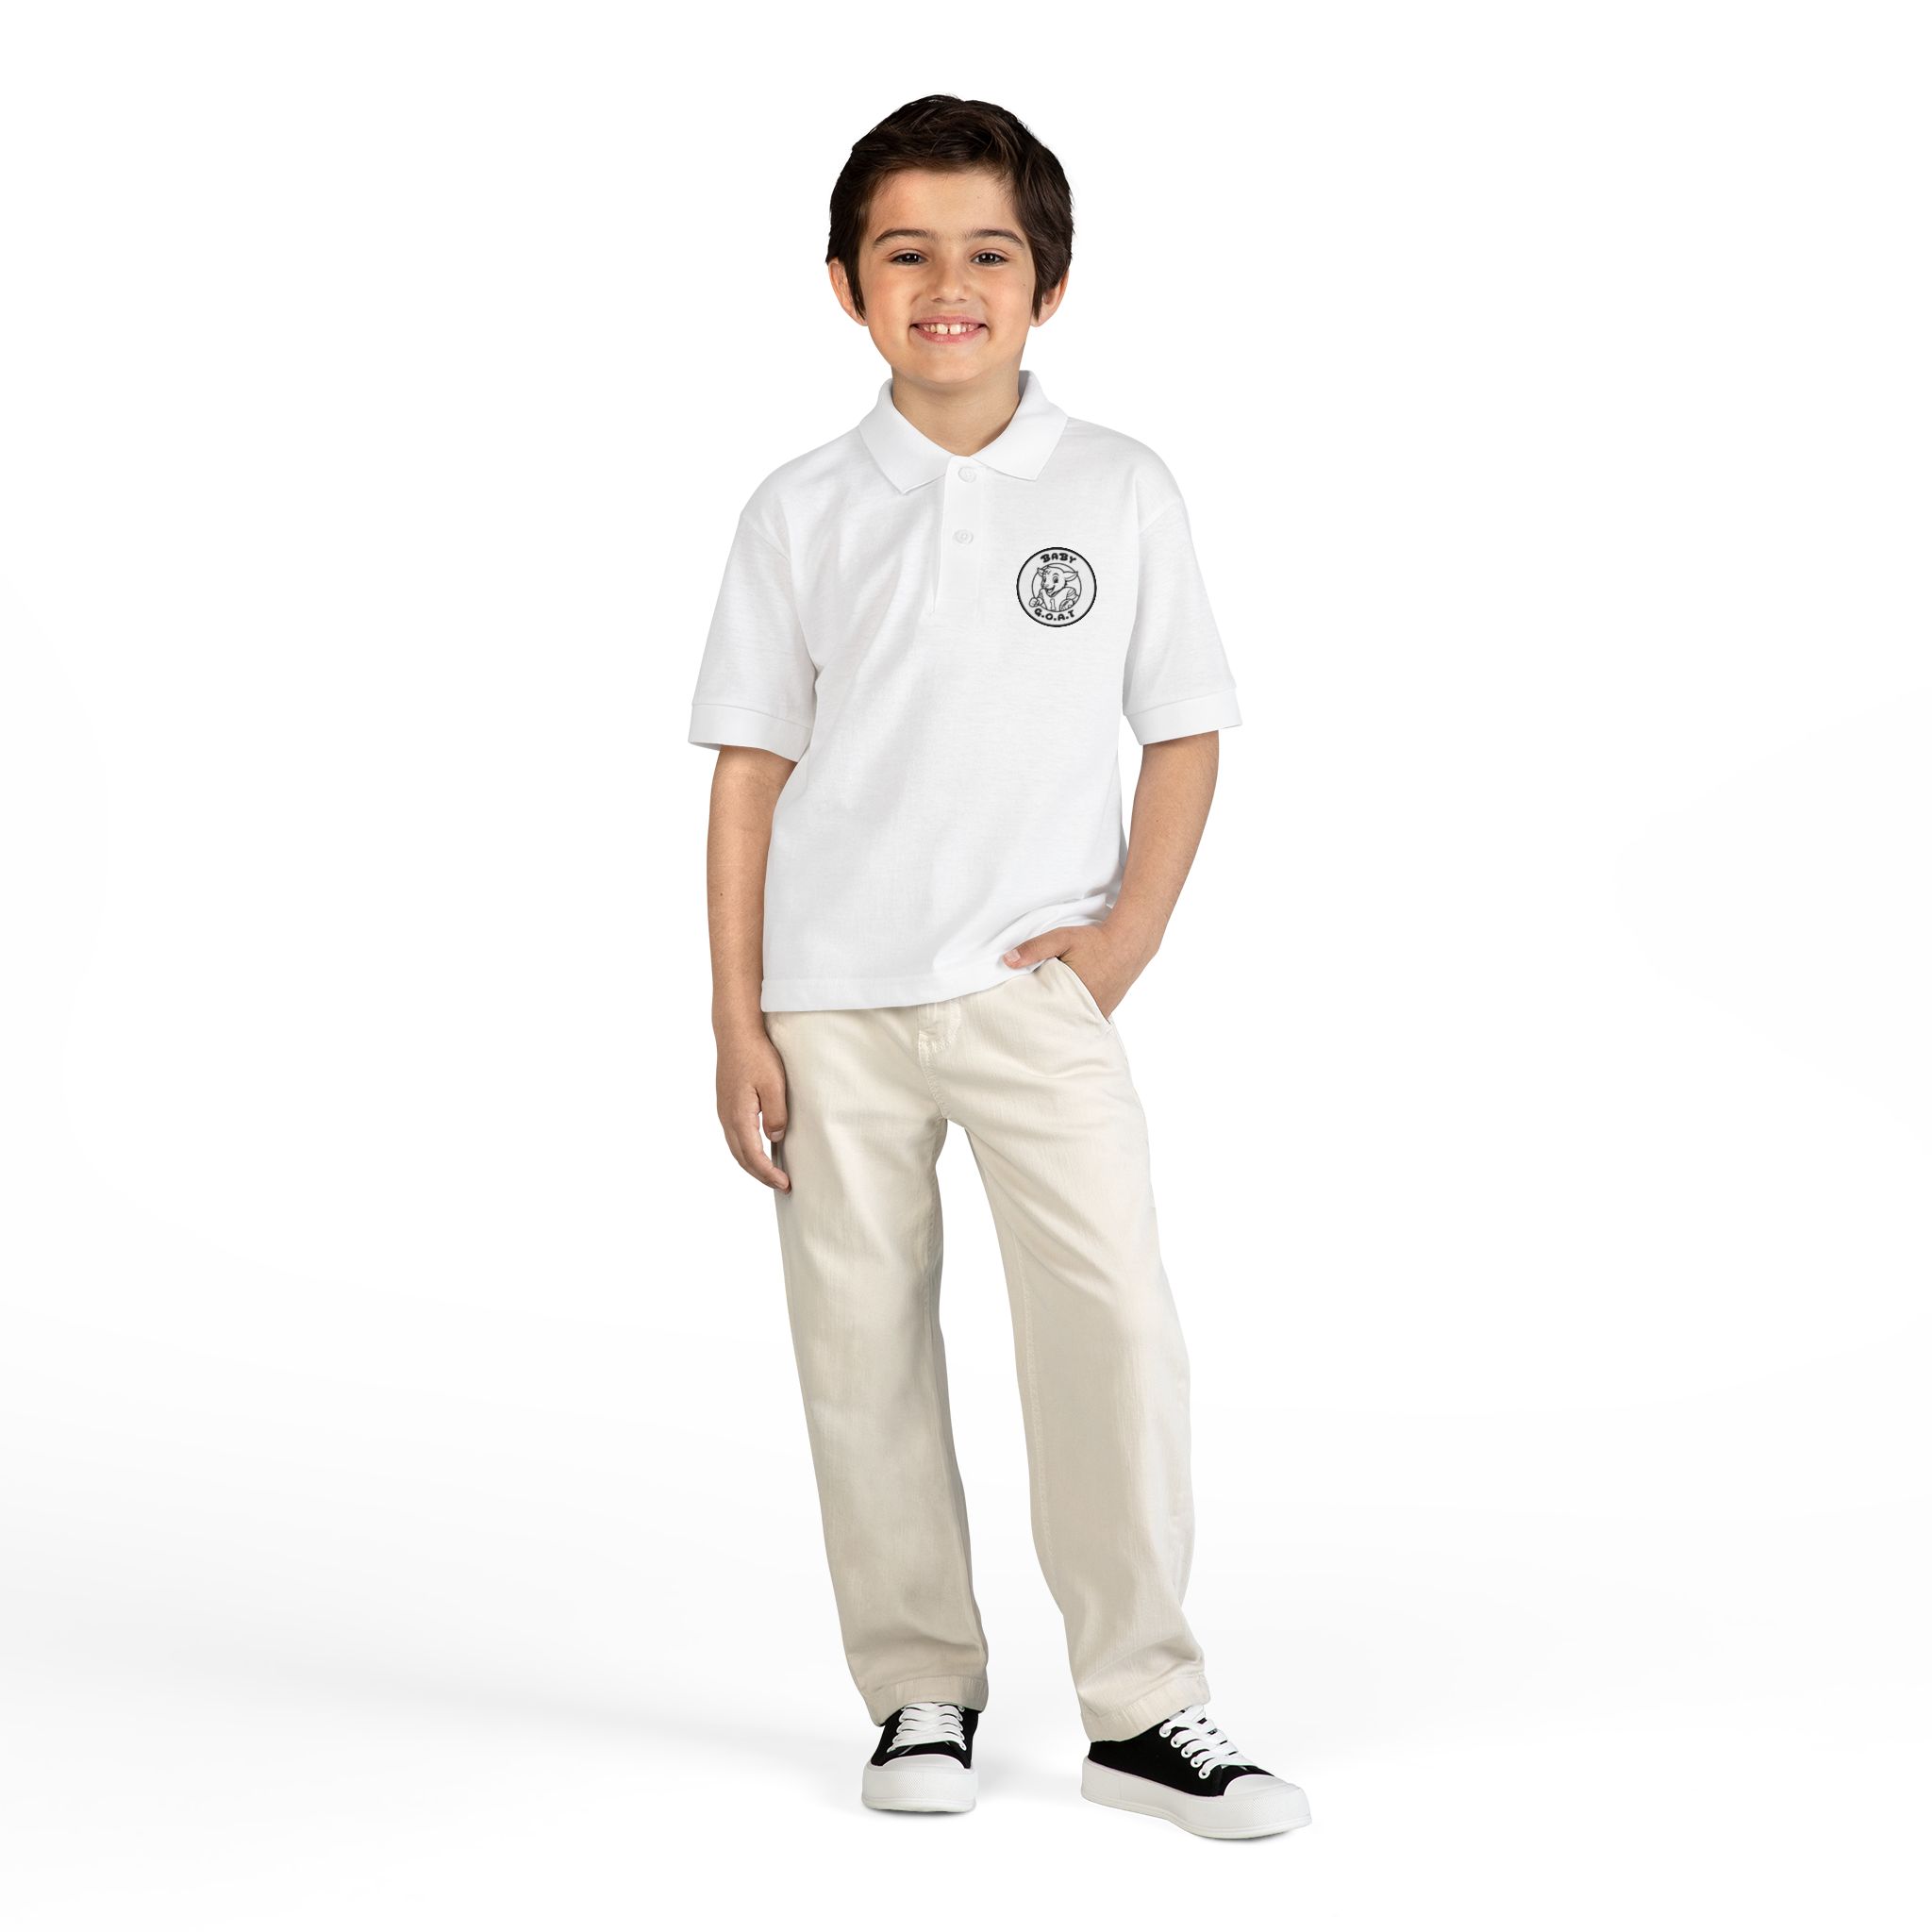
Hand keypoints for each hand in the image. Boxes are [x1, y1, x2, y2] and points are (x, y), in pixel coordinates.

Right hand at [716, 1023, 791, 1190]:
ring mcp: (724, 1112)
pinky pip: (735, 1137)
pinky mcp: (727, 1105)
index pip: (753, 1156)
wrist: (735, 1034)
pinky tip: (760, 1149)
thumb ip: (775, 1114)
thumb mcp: (774, 1084)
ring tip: (771, 1173)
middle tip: (781, 1185)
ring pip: (736, 1149)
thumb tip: (775, 1138)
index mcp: (739, 1116)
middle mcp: (727, 1118)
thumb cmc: (756, 1055)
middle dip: (761, 1175)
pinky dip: (747, 1150)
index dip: (768, 1173)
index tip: (784, 1183)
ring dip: (753, 1164)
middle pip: (742, 1158)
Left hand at [1000, 921, 1149, 1020]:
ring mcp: (1098, 1013)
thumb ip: (1034, 949)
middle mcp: (1088, 1010)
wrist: (1130, 942)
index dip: (1030, 1013)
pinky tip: (1064, 1011)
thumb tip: (1007, 961)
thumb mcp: (1061, 938)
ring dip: (1059, 1018)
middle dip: (1043, 1019)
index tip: (1016, 1013)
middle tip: (1025, 1019)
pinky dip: (1073, 1016)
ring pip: (1071, 1022)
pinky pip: (1083, 1019)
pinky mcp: (1105, 1012)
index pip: (1044, 1013)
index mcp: (1073, 996)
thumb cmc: (1096, 941)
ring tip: (1043, 1017)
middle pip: (1057, 1021)